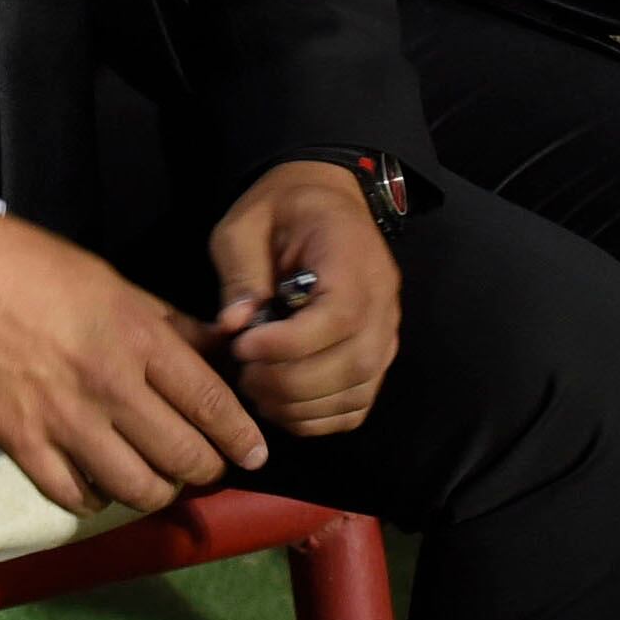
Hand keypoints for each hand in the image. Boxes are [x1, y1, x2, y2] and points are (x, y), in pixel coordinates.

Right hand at [0, 215, 265, 514]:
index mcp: (137, 337)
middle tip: (205, 467)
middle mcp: (109, 385)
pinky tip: (101, 485)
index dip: (239, 436)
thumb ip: (172, 324)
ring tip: (158, 480)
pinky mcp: (22, 443)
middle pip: (181, 455)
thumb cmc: (38, 269)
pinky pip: (75, 496)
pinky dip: (97, 499)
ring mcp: (64, 420)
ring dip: (156, 491)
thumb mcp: (116, 284)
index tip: (255, 454)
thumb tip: (223, 350)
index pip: (208, 402)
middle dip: (205, 469)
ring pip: (135, 487)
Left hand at [202, 162, 397, 439]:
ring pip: (356, 393)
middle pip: (352, 364)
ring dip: (299, 406)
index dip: (289, 345)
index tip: (243, 346)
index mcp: (352, 258)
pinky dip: (318, 418)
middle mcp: (382, 302)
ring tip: (257, 387)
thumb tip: (233, 326)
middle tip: (243, 373)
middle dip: (288, 382)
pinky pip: (356, 406)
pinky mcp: (377, 358)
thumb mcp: (247, 224)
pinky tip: (281, 402)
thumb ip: (240, 272)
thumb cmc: (283, 209)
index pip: (339, 318)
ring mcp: (386, 334)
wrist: (326, 201)